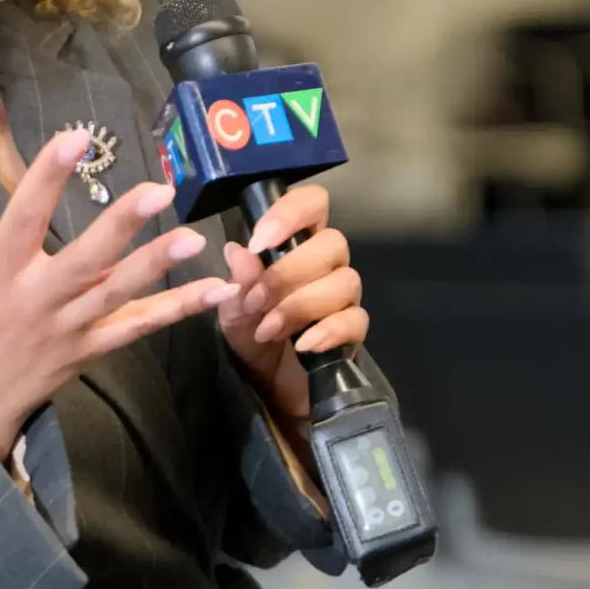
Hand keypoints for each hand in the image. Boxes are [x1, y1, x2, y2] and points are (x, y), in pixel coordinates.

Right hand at [0, 130, 237, 458]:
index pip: (23, 217)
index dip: (47, 177)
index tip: (75, 138)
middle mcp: (37, 300)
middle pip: (83, 260)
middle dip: (121, 227)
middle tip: (158, 191)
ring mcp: (69, 329)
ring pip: (118, 296)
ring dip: (159, 268)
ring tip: (197, 239)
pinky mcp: (90, 351)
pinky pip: (138, 330)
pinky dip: (178, 311)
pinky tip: (219, 292)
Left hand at [218, 183, 367, 423]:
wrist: (269, 385)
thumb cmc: (253, 335)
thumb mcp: (234, 310)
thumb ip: (239, 282)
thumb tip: (238, 251)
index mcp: (298, 244)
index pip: (313, 203)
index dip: (292, 212)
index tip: (261, 240)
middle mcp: (327, 264)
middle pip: (332, 244)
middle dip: (289, 273)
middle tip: (256, 301)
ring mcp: (344, 297)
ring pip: (345, 281)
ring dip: (301, 305)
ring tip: (268, 331)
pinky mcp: (354, 331)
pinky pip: (356, 320)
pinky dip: (328, 330)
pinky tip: (304, 345)